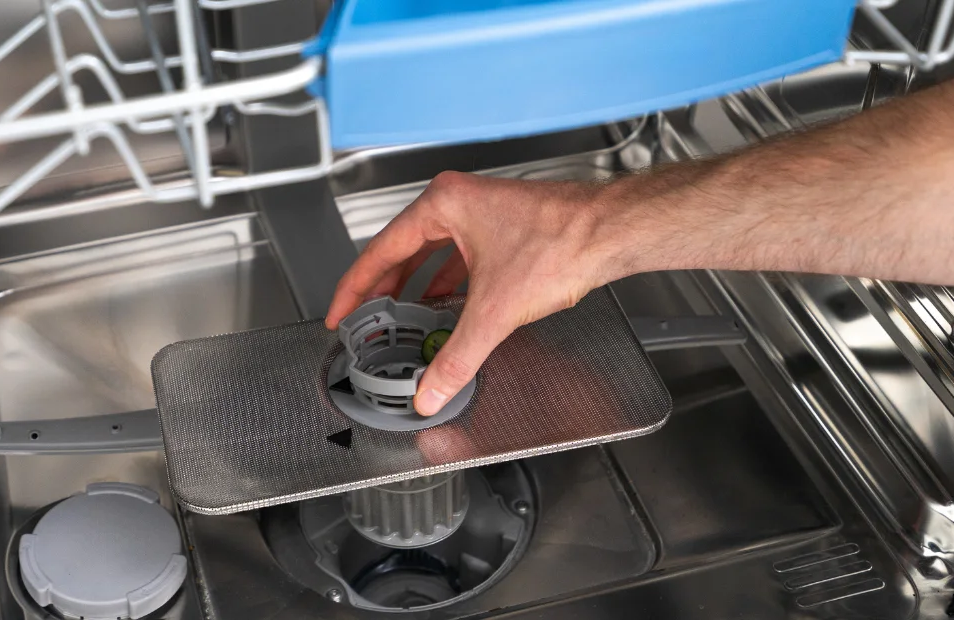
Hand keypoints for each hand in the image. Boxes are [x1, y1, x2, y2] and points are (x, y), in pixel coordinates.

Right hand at [324, 171, 638, 415]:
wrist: (611, 233)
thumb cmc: (563, 242)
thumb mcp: (495, 310)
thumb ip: (458, 357)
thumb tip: (433, 389)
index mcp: (443, 205)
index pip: (381, 251)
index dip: (357, 288)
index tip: (342, 311)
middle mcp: (459, 202)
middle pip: (403, 250)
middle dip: (385, 289)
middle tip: (367, 318)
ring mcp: (482, 213)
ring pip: (434, 253)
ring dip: (418, 286)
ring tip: (404, 317)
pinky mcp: (503, 228)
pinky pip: (461, 257)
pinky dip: (449, 282)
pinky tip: (450, 306)